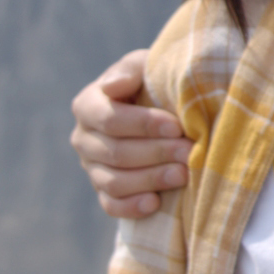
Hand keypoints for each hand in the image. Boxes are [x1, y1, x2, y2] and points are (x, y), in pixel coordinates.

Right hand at [70, 49, 188, 217]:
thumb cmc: (156, 83)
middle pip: (116, 152)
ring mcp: (92, 167)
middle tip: (190, 152)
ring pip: (114, 181)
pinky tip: (155, 203)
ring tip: (184, 175)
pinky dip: (131, 207)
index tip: (177, 126)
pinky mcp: (104, 191)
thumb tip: (112, 86)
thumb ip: (132, 69)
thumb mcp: (147, 66)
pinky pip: (111, 205)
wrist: (166, 109)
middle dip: (156, 153)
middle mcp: (84, 138)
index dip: (144, 124)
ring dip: (151, 179)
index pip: (110, 119)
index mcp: (88, 105)